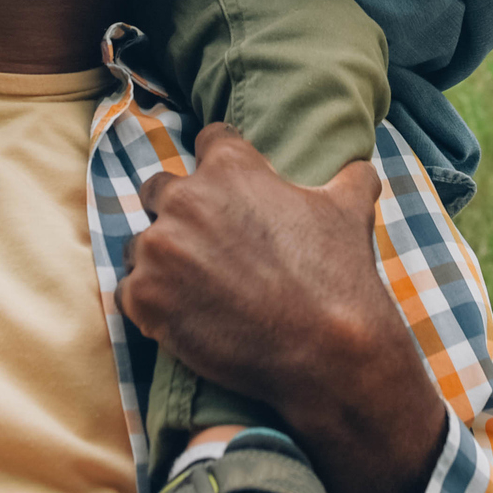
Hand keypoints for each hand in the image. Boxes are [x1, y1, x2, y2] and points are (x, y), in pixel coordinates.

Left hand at [116, 124, 444, 492]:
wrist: (328, 352)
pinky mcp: (143, 297)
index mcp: (230, 167)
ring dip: (160, 264)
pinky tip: (185, 320)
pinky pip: (130, 294)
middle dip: (177, 215)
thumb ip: (350, 178)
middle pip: (159, 191)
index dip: (218, 163)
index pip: (207, 141)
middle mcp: (186, 198)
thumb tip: (362, 168)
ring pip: (139, 246)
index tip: (225, 191)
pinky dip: (152, 307)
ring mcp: (159, 248)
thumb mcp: (350, 212)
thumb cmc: (338, 277)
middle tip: (207, 251)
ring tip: (195, 294)